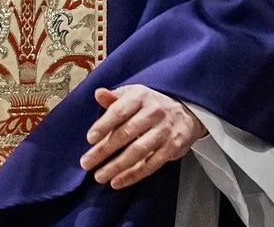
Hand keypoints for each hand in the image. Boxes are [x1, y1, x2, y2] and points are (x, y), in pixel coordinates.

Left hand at [79, 85, 207, 189]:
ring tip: (99, 176)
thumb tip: (98, 94)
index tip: (90, 139)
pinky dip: (133, 175)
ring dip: (116, 166)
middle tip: (87, 163)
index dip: (104, 125)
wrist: (186, 113)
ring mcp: (164, 130)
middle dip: (104, 150)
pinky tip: (117, 181)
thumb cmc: (151, 105)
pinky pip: (150, 164)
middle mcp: (154, 112)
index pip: (120, 111)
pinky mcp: (172, 147)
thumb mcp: (134, 95)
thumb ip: (114, 98)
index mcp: (141, 97)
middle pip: (126, 133)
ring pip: (138, 151)